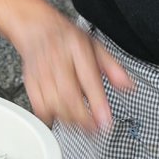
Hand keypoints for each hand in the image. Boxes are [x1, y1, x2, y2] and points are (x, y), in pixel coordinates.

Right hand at [13, 4, 132, 132]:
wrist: (36, 28)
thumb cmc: (67, 40)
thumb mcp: (96, 47)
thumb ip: (114, 68)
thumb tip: (128, 86)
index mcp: (77, 48)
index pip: (88, 79)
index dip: (97, 103)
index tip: (105, 122)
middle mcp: (57, 59)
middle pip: (69, 96)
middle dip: (84, 118)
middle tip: (96, 130)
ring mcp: (41, 71)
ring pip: (53, 104)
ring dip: (69, 121)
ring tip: (83, 127)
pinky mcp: (30, 82)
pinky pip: (39, 106)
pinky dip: (51, 117)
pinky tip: (63, 119)